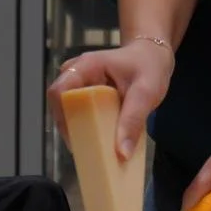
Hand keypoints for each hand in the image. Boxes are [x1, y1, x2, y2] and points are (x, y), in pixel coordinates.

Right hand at [46, 39, 174, 160]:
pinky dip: (86, 126)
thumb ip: (133, 121)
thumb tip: (122, 154)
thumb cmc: (148, 67)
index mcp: (86, 66)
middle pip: (60, 105)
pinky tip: (98, 140)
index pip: (59, 91)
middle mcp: (76, 73)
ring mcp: (79, 83)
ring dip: (77, 129)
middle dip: (70, 128)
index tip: (77, 138)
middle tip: (87, 150)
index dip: (62, 117)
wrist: (152, 56)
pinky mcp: (84, 93)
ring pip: (67, 110)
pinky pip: (78, 111)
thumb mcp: (146, 93)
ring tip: (93, 148)